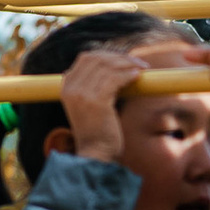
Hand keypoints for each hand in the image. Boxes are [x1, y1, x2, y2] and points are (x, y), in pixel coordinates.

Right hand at [56, 45, 139, 161]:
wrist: (96, 153)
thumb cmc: (99, 130)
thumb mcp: (91, 104)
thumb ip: (95, 86)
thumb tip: (117, 67)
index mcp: (66, 86)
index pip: (86, 58)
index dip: (108, 55)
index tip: (125, 60)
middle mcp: (71, 88)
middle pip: (97, 59)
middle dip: (120, 57)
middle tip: (138, 63)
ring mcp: (82, 94)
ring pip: (107, 67)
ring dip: (128, 64)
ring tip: (142, 68)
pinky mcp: (96, 101)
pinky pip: (115, 79)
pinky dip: (128, 75)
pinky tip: (138, 76)